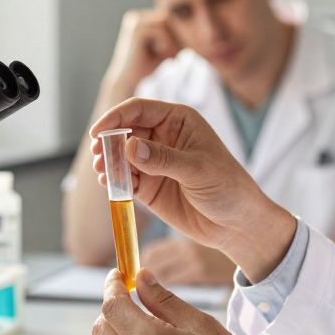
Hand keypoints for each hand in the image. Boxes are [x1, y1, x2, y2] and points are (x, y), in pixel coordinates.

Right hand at [89, 98, 295, 279]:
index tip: (97, 132)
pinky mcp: (149, 185)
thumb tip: (130, 147)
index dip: (115, 118)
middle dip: (108, 141)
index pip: (139, 109)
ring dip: (108, 162)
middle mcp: (163, 137)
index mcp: (178, 120)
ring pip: (121, 155)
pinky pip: (125, 178)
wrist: (236, 224)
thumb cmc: (228, 187)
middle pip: (125, 131)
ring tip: (102, 172)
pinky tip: (111, 184)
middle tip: (98, 156)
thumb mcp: (197, 169)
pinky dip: (115, 180)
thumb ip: (163, 158)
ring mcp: (154, 162)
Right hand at [104, 10, 182, 92]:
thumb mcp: (165, 49)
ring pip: (165, 20)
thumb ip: (175, 38)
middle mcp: (135, 17)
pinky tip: (162, 54)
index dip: (177, 32)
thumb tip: (194, 31)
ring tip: (169, 54)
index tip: (183, 49)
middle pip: (166, 16)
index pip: (166, 17)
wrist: (127, 82)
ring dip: (172, 38)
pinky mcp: (136, 30)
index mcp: (140, 20)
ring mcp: (134, 22)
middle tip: (177, 52)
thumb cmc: (146, 67)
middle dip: (176, 34)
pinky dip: (166, 42)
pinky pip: (160, 29)